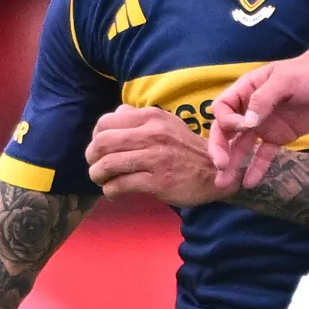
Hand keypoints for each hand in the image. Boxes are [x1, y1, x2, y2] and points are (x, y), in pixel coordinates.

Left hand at [86, 104, 225, 208]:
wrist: (216, 172)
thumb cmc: (186, 149)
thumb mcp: (166, 124)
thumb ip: (139, 119)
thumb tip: (113, 116)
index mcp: (151, 117)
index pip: (105, 122)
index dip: (95, 137)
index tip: (99, 149)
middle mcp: (152, 134)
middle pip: (102, 143)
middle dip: (92, 157)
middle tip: (95, 167)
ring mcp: (155, 158)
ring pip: (108, 164)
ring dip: (98, 175)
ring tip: (101, 180)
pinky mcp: (158, 181)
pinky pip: (120, 185)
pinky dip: (110, 190)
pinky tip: (113, 192)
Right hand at [208, 53, 308, 189]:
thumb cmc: (307, 74)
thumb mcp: (285, 80)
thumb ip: (264, 98)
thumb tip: (248, 123)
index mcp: (245, 91)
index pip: (223, 108)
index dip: (227, 121)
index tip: (243, 127)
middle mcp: (249, 110)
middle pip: (225, 131)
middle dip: (219, 148)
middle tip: (220, 165)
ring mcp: (263, 125)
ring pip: (241, 146)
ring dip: (232, 164)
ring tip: (223, 184)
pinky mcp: (277, 138)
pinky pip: (263, 155)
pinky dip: (256, 168)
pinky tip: (249, 183)